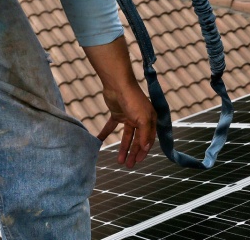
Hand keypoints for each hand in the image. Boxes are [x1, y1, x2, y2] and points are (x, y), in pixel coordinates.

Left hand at [84, 38, 156, 167]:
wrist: (117, 84)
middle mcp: (141, 118)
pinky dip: (105, 134)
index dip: (144, 151)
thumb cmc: (133, 100)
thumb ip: (145, 134)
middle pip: (138, 139)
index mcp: (150, 119)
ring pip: (126, 136)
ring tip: (119, 161)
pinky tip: (99, 141)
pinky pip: (111, 127)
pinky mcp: (117, 114)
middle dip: (133, 153)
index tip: (137, 161)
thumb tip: (147, 149)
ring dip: (123, 148)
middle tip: (128, 165)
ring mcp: (129, 116)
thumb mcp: (142, 118)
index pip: (148, 139)